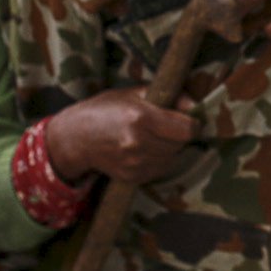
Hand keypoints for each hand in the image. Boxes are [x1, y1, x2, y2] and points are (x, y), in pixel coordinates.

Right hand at [45, 88, 195, 185]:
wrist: (74, 138)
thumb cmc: (104, 110)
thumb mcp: (133, 93)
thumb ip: (167, 96)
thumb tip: (195, 104)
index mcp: (141, 118)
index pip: (188, 129)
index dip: (192, 123)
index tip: (186, 119)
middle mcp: (139, 143)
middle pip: (181, 144)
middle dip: (178, 135)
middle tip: (163, 126)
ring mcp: (135, 163)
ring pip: (173, 158)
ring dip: (169, 148)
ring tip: (151, 137)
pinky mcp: (133, 177)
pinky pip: (160, 169)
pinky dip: (158, 160)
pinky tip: (143, 149)